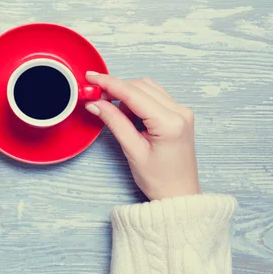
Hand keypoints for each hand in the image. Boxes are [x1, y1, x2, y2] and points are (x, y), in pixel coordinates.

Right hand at [84, 72, 199, 200]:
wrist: (179, 194)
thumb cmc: (159, 179)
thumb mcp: (132, 151)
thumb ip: (114, 122)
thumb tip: (96, 103)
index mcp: (170, 122)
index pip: (134, 94)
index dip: (109, 84)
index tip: (91, 79)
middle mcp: (180, 112)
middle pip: (141, 86)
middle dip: (116, 88)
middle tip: (95, 96)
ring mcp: (181, 111)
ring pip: (147, 88)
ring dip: (126, 94)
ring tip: (113, 112)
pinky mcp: (178, 114)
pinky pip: (154, 96)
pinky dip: (137, 100)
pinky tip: (128, 115)